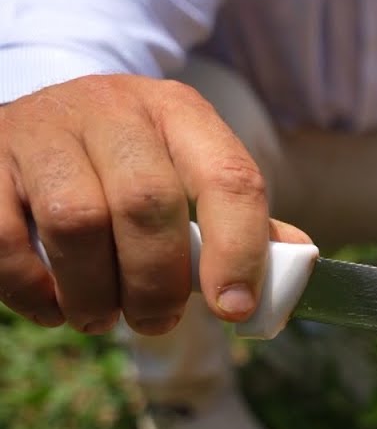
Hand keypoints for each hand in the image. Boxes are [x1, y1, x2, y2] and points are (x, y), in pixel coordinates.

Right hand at [0, 74, 309, 335]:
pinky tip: (53, 307)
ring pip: (75, 221)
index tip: (235, 308)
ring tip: (103, 316)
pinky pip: (5, 237)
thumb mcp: (190, 172)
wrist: (45, 117)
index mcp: (181, 114)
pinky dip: (31, 290)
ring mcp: (43, 128)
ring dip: (94, 292)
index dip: (239, 249)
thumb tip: (296, 272)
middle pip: (147, 204)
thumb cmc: (134, 164)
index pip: (229, 178)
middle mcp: (113, 109)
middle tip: (157, 319)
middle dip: (157, 281)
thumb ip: (241, 222)